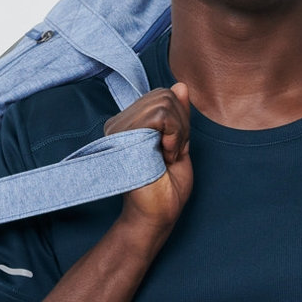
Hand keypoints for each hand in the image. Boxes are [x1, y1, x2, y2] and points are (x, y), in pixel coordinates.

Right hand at [104, 81, 192, 231]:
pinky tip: (166, 156)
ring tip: (167, 157)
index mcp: (130, 124)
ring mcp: (120, 128)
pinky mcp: (125, 136)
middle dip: (180, 125)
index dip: (178, 120)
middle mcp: (120, 122)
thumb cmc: (166, 189)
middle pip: (164, 95)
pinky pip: (161, 115)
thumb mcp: (179, 144)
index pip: (162, 96)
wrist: (157, 216)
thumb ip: (179, 116)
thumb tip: (180, 85)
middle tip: (171, 154)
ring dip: (178, 133)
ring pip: (165, 103)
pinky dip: (174, 135)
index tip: (173, 149)